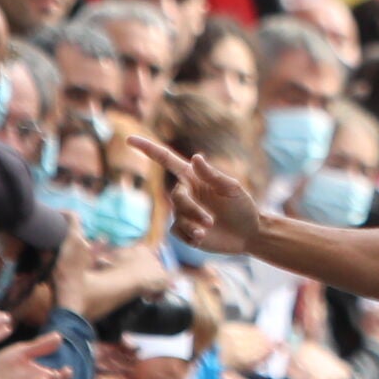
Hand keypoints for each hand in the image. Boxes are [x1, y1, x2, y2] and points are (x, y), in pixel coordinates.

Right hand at [126, 133, 255, 252]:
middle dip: (192, 209)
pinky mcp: (184, 231)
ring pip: (178, 217)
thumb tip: (196, 157)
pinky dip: (190, 235)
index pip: (166, 160)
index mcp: (193, 177)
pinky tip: (203, 238)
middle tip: (210, 221)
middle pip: (176, 197)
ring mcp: (183, 213)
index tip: (130, 140)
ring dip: (193, 224)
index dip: (148, 149)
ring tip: (209, 229)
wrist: (249, 233)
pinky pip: (178, 232)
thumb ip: (212, 175)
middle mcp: (185, 193)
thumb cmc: (242, 206)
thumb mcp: (232, 188)